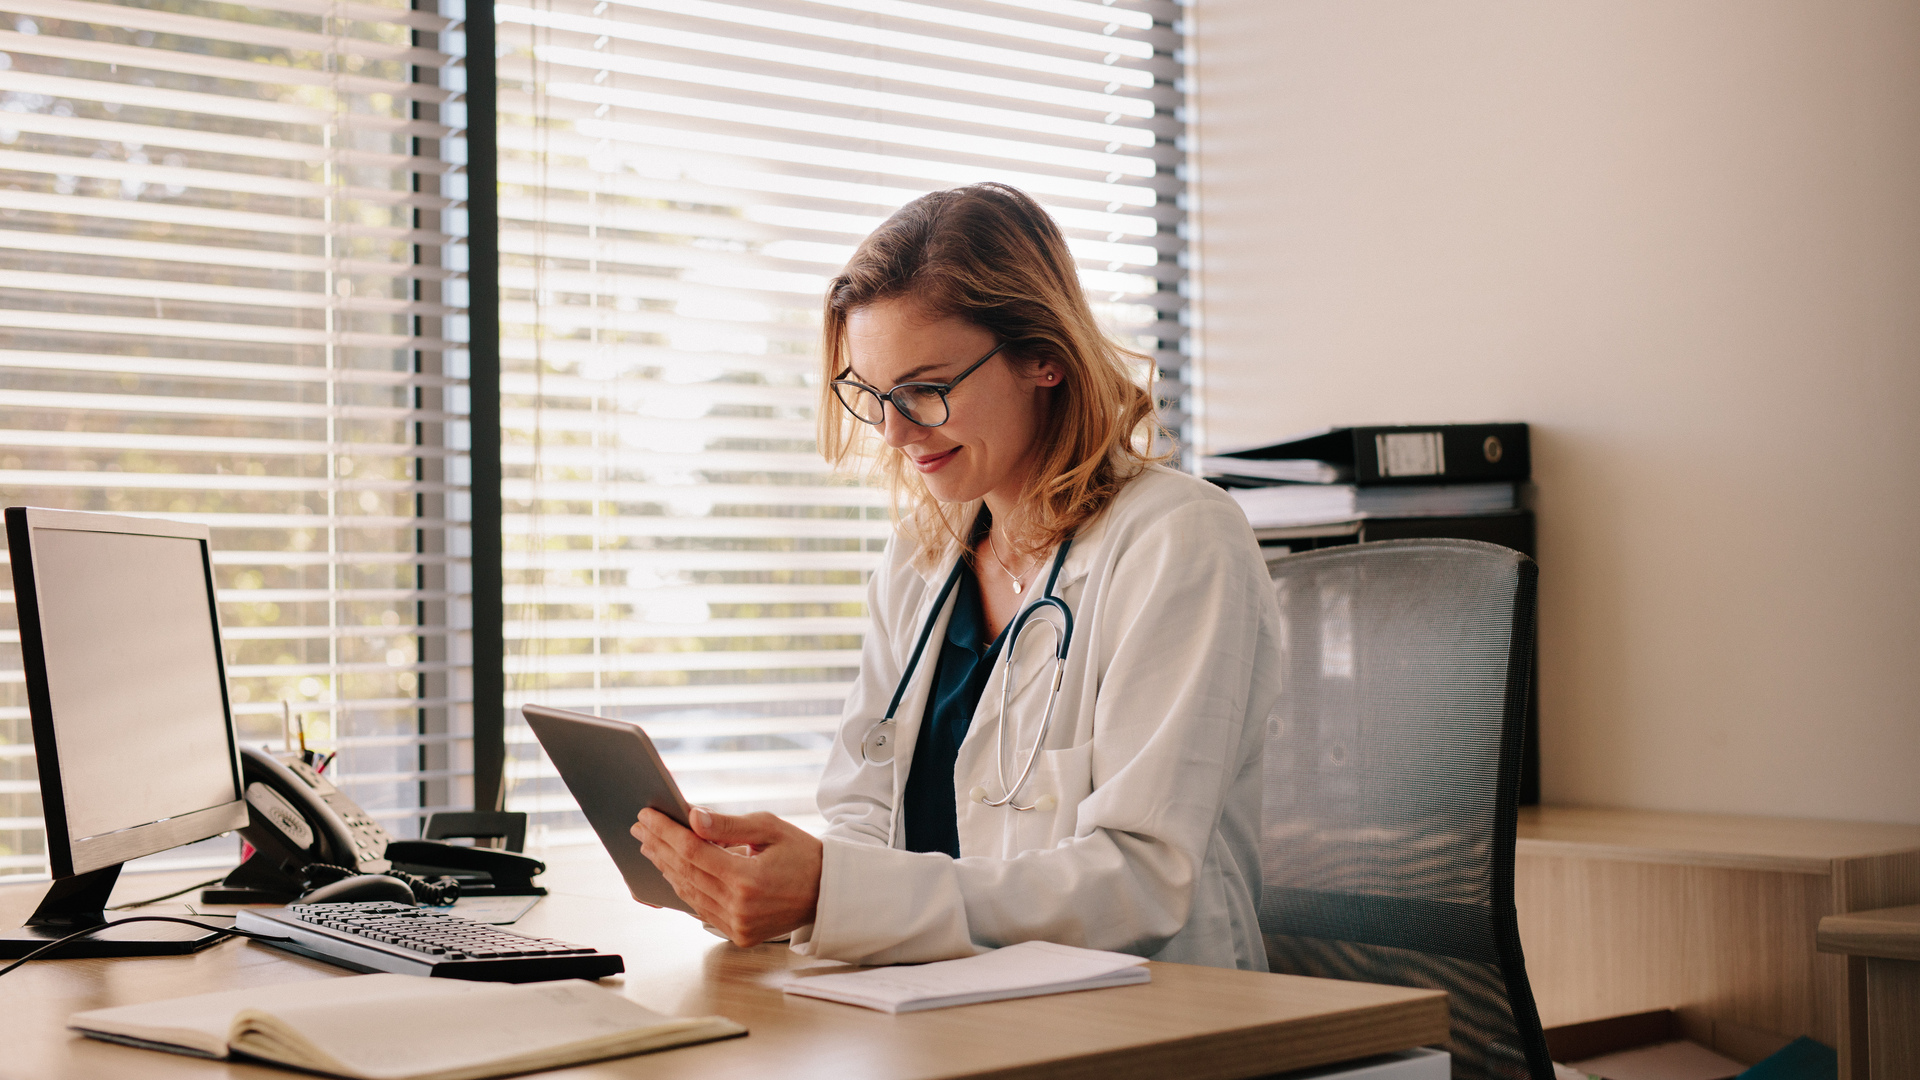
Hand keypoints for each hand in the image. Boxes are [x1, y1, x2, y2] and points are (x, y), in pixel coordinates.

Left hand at [630, 807, 822, 946]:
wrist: (828, 893)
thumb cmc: (801, 854)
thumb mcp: (770, 828)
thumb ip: (728, 826)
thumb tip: (692, 818)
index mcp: (748, 879)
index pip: (693, 851)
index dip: (666, 831)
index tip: (647, 815)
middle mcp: (739, 907)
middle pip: (685, 871)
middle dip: (659, 846)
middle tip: (640, 827)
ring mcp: (737, 925)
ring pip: (688, 892)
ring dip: (665, 867)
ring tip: (649, 846)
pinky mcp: (738, 934)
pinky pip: (700, 909)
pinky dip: (683, 887)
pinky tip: (671, 870)